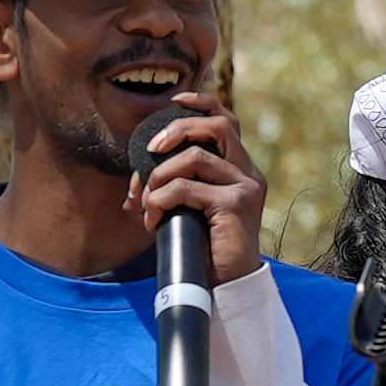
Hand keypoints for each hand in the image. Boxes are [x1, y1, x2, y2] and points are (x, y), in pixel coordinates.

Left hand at [126, 98, 258, 239]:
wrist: (225, 284)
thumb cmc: (205, 247)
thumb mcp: (187, 209)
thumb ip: (172, 186)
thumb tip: (136, 180)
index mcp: (241, 168)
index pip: (227, 120)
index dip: (202, 102)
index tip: (175, 101)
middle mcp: (249, 173)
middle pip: (218, 125)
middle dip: (178, 129)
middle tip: (152, 149)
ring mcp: (245, 187)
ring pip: (195, 158)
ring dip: (160, 175)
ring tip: (148, 201)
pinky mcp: (235, 204)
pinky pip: (186, 188)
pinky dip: (161, 200)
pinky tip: (153, 220)